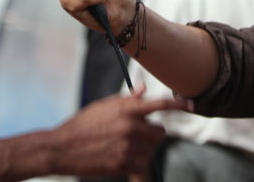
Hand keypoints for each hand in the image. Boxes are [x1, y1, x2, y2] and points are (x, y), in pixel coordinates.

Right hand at [50, 85, 186, 175]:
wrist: (62, 148)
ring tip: (124, 145)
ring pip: (152, 149)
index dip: (179, 104)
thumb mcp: (103, 105)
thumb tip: (143, 89)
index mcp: (126, 109)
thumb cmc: (82, 124)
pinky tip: (121, 156)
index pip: (159, 104)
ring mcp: (128, 147)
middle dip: (153, 133)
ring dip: (144, 148)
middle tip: (137, 133)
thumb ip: (126, 100)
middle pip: (160, 132)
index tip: (191, 105)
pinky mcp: (123, 164)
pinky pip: (142, 163)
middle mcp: (130, 127)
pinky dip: (136, 161)